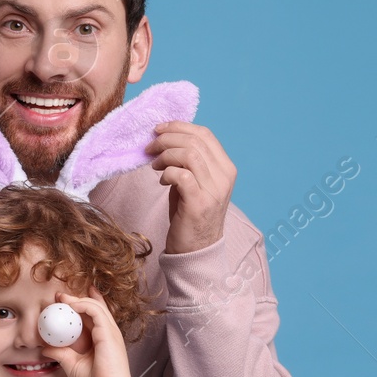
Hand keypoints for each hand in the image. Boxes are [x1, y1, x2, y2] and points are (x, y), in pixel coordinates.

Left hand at [47, 292, 136, 376]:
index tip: (64, 301)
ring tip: (62, 297)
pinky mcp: (108, 333)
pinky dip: (83, 305)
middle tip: (60, 295)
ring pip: (95, 306)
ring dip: (78, 300)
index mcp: (102, 338)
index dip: (82, 305)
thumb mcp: (73, 365)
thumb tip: (45, 348)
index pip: (95, 315)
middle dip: (78, 298)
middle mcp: (108, 332)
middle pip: (95, 307)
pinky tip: (71, 305)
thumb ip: (61, 354)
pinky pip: (96, 311)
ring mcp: (110, 331)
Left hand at [147, 121, 234, 253]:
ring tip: (154, 164)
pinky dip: (167, 172)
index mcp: (226, 168)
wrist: (197, 249)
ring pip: (189, 154)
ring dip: (165, 155)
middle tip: (150, 147)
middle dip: (167, 139)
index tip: (159, 129)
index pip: (205, 134)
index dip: (180, 126)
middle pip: (195, 141)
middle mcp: (224, 177)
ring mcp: (214, 190)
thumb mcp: (195, 182)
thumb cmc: (191, 214)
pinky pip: (181, 174)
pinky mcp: (199, 203)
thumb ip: (188, 161)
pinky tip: (162, 181)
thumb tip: (165, 138)